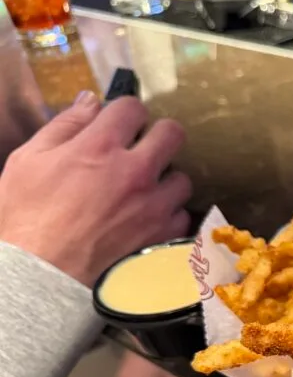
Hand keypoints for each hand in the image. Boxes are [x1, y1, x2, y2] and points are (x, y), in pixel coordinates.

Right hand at [0, 92, 191, 285]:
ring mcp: (155, 205)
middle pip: (173, 134)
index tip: (118, 123)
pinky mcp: (165, 235)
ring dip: (166, 180)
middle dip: (158, 136)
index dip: (125, 112)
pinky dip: (168, 215)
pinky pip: (181, 215)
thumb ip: (64, 126)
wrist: (42, 276)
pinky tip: (149, 220)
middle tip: (143, 149)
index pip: (133, 108)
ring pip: (182, 178)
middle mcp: (136, 171)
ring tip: (145, 191)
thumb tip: (91, 101)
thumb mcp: (29, 160)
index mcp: (100, 147)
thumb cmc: (26, 216)